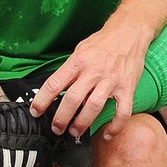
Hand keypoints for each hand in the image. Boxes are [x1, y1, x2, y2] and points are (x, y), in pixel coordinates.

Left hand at [30, 20, 149, 139]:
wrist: (129, 32)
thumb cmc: (103, 42)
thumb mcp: (80, 50)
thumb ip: (70, 69)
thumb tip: (57, 88)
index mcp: (78, 62)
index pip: (54, 84)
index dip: (42, 101)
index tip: (36, 112)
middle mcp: (93, 71)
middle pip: (72, 100)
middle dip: (61, 119)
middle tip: (56, 129)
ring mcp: (111, 80)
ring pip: (93, 108)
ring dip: (82, 124)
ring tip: (75, 132)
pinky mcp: (127, 88)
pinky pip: (122, 112)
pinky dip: (115, 126)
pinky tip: (107, 134)